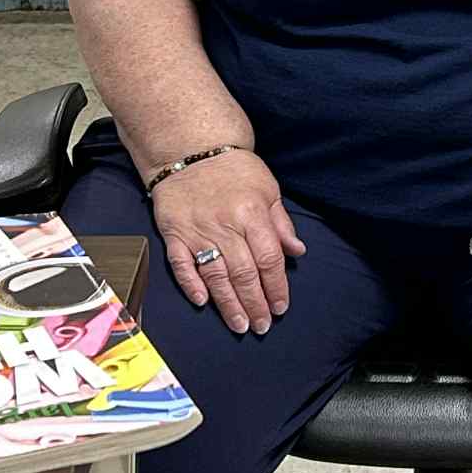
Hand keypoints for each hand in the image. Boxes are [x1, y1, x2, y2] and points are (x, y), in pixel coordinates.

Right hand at [151, 151, 305, 336]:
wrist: (190, 146)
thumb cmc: (234, 168)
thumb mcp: (267, 189)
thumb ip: (281, 224)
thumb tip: (297, 252)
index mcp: (252, 214)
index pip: (269, 259)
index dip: (277, 287)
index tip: (280, 307)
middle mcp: (226, 225)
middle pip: (244, 273)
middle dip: (255, 303)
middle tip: (261, 325)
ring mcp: (197, 230)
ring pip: (215, 275)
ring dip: (228, 304)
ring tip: (240, 324)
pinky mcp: (174, 232)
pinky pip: (181, 263)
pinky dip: (191, 284)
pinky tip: (202, 302)